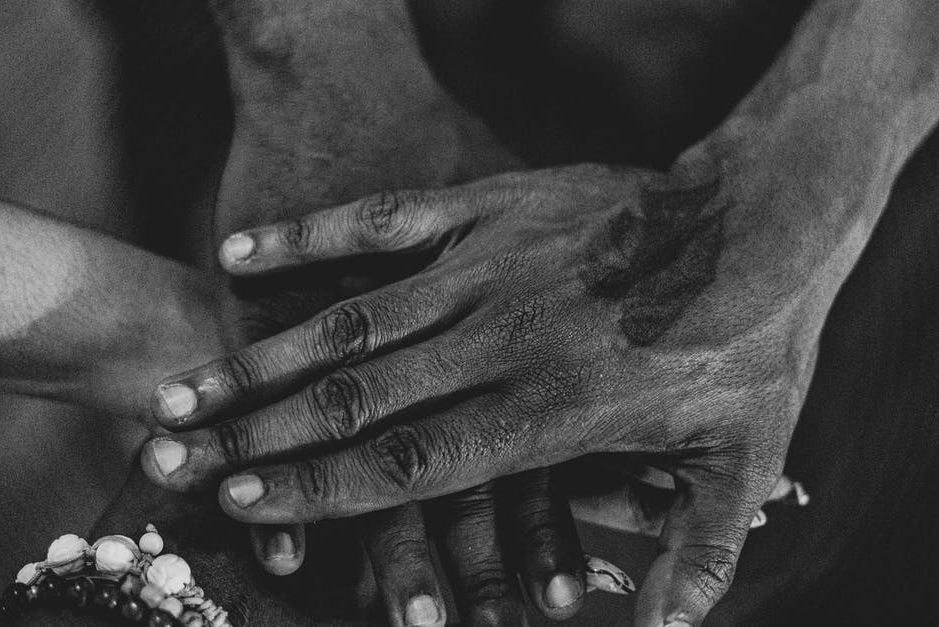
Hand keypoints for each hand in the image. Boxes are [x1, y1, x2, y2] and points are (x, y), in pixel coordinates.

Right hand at [143, 157, 822, 624]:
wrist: (766, 212)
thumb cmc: (758, 339)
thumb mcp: (744, 459)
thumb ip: (698, 555)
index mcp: (550, 407)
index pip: (416, 461)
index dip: (325, 489)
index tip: (246, 505)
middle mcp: (501, 339)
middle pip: (359, 397)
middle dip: (258, 435)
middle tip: (171, 455)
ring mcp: (488, 264)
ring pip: (355, 318)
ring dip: (263, 356)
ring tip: (183, 387)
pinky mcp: (488, 203)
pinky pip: (383, 218)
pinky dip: (309, 237)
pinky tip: (240, 251)